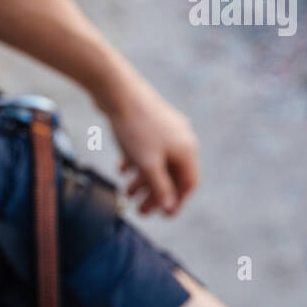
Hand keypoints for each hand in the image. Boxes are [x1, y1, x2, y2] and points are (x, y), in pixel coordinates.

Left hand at [105, 81, 199, 215]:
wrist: (117, 90)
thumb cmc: (135, 128)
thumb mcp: (147, 164)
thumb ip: (159, 187)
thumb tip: (169, 206)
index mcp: (187, 149)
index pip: (189, 183)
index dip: (177, 201)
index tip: (163, 216)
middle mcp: (181, 138)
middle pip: (172, 174)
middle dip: (156, 194)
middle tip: (140, 211)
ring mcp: (165, 129)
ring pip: (157, 162)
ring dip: (143, 180)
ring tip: (126, 193)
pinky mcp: (149, 122)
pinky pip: (146, 149)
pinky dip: (135, 162)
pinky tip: (121, 170)